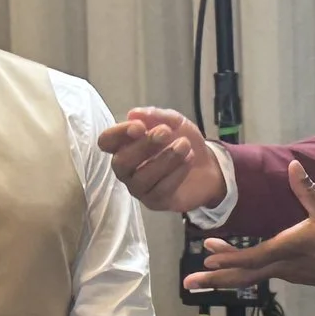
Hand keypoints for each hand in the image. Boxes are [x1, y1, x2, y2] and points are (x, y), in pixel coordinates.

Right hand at [99, 107, 227, 214]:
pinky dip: (176, 173)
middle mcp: (126, 169)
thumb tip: (133, 114)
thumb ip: (156, 116)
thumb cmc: (182, 140)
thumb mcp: (174, 122)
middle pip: (121, 162)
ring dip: (164, 159)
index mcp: (124, 146)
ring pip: (141, 178)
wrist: (207, 164)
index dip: (118, 134)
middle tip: (165, 132)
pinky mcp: (155, 201)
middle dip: (143, 146)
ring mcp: (138, 187)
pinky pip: (160, 190)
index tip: (140, 126)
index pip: (106, 142)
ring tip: (185, 144)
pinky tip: (189, 159)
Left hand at [181, 160, 314, 297]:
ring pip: (250, 278)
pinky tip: (234, 269)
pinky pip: (261, 276)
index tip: (207, 258)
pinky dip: (242, 274)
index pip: (253, 257)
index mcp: (290, 249)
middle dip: (214, 281)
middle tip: (188, 284)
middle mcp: (284, 266)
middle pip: (243, 277)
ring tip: (202, 277)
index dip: (230, 259)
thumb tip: (293, 165)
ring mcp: (288, 274)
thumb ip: (308, 189)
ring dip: (225, 277)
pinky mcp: (294, 275)